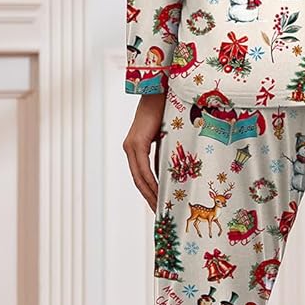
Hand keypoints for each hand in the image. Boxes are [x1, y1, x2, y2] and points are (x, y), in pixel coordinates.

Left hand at [124, 91, 167, 210]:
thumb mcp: (166, 136)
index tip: (158, 205)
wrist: (161, 91)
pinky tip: (160, 192)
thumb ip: (165, 151)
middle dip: (149, 198)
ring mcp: (131, 146)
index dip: (148, 192)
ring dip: (150, 194)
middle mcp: (130, 148)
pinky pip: (144, 169)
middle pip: (138, 181)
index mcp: (135, 147)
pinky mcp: (136, 143)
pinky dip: (151, 182)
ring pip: (140, 178)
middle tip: (160, 213)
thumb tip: (174, 169)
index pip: (141, 175)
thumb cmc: (167, 109)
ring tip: (161, 208)